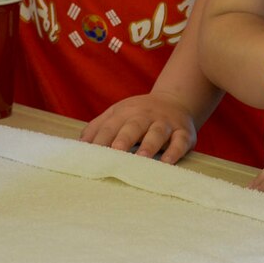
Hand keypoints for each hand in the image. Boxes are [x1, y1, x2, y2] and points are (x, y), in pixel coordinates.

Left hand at [81, 93, 196, 161]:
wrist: (176, 100)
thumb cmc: (140, 113)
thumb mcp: (118, 113)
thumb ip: (98, 127)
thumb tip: (80, 144)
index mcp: (125, 112)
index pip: (110, 126)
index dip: (100, 140)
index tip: (90, 155)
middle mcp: (145, 116)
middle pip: (133, 126)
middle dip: (124, 139)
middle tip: (115, 152)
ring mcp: (165, 123)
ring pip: (157, 133)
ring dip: (149, 145)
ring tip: (141, 158)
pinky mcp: (184, 132)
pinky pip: (180, 141)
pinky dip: (175, 151)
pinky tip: (167, 162)